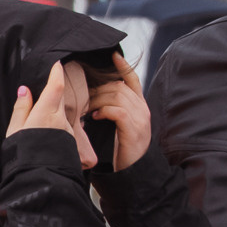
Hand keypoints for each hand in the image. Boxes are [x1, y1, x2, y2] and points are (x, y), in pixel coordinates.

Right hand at [5, 60, 96, 169]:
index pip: (56, 86)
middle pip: (59, 99)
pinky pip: (63, 129)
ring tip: (41, 121)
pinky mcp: (70, 145)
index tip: (57, 64)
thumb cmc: (23, 156)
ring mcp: (67, 133)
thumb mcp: (15, 130)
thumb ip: (21, 108)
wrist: (40, 182)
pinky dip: (56, 127)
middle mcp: (60, 120)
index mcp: (46, 113)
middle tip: (46, 88)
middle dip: (55, 92)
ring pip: (61, 115)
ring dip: (54, 113)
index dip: (57, 73)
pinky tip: (47, 136)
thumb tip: (25, 90)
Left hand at [85, 52, 150, 170]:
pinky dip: (104, 111)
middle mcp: (143, 108)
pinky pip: (118, 111)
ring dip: (97, 99)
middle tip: (83, 96)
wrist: (134, 172)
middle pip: (119, 86)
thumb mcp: (120, 125)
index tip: (113, 54)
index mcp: (140, 105)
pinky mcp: (134, 129)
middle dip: (98, 88)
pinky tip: (95, 117)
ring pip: (117, 96)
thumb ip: (114, 109)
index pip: (133, 79)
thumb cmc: (123, 149)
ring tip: (87, 108)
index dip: (123, 66)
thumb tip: (96, 97)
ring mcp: (141, 118)